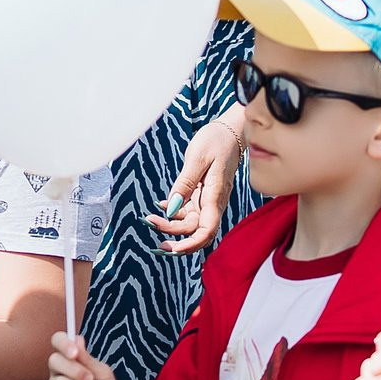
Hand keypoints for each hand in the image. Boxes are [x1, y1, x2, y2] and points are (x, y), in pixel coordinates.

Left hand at [149, 108, 240, 254]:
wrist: (230, 130)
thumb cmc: (217, 140)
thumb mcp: (197, 157)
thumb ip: (184, 183)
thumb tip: (172, 208)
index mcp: (215, 195)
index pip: (206, 230)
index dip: (191, 244)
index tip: (172, 248)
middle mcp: (213, 202)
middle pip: (195, 229)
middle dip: (173, 235)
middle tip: (150, 225)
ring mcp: (208, 200)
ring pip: (190, 223)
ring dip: (171, 225)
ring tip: (150, 219)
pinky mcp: (202, 194)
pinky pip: (187, 211)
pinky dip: (174, 212)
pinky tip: (162, 205)